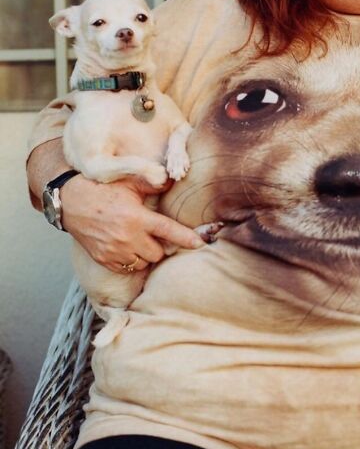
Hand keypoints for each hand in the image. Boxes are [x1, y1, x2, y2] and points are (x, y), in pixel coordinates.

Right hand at [61, 174, 204, 273]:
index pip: (168, 231)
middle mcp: (127, 237)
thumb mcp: (129, 182)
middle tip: (151, 234)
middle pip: (157, 253)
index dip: (186, 238)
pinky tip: (125, 247)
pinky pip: (126, 268)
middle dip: (158, 245)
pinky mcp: (104, 260)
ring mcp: (114, 251)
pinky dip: (130, 261)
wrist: (70, 201)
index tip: (200, 244)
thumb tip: (173, 180)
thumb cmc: (103, 189)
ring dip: (145, 255)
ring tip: (137, 240)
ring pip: (143, 263)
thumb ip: (153, 184)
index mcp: (137, 217)